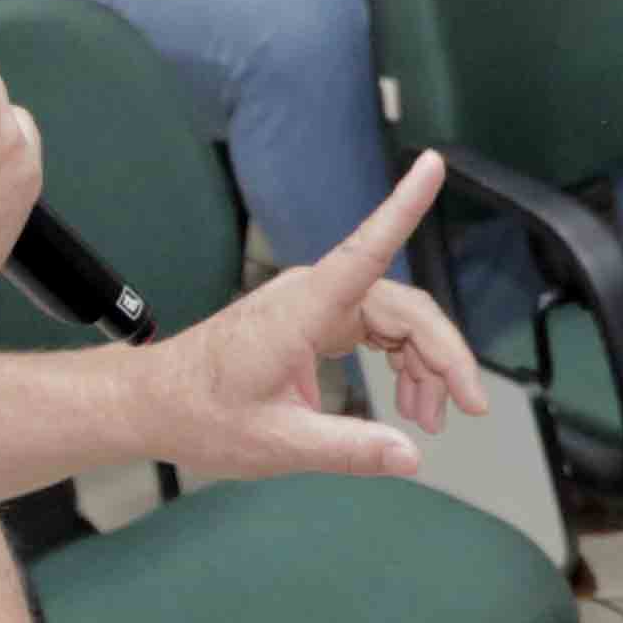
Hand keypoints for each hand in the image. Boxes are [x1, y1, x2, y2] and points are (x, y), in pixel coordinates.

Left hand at [141, 153, 495, 478]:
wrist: (153, 403)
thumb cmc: (201, 415)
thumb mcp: (277, 444)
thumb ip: (349, 449)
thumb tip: (410, 457)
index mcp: (303, 310)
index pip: (367, 249)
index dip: (403, 206)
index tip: (431, 165)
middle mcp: (313, 294)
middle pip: (405, 307)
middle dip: (443, 356)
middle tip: (469, 409)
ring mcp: (313, 303)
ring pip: (396, 320)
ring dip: (422, 365)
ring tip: (428, 418)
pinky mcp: (312, 318)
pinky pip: (375, 329)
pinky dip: (399, 362)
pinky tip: (406, 400)